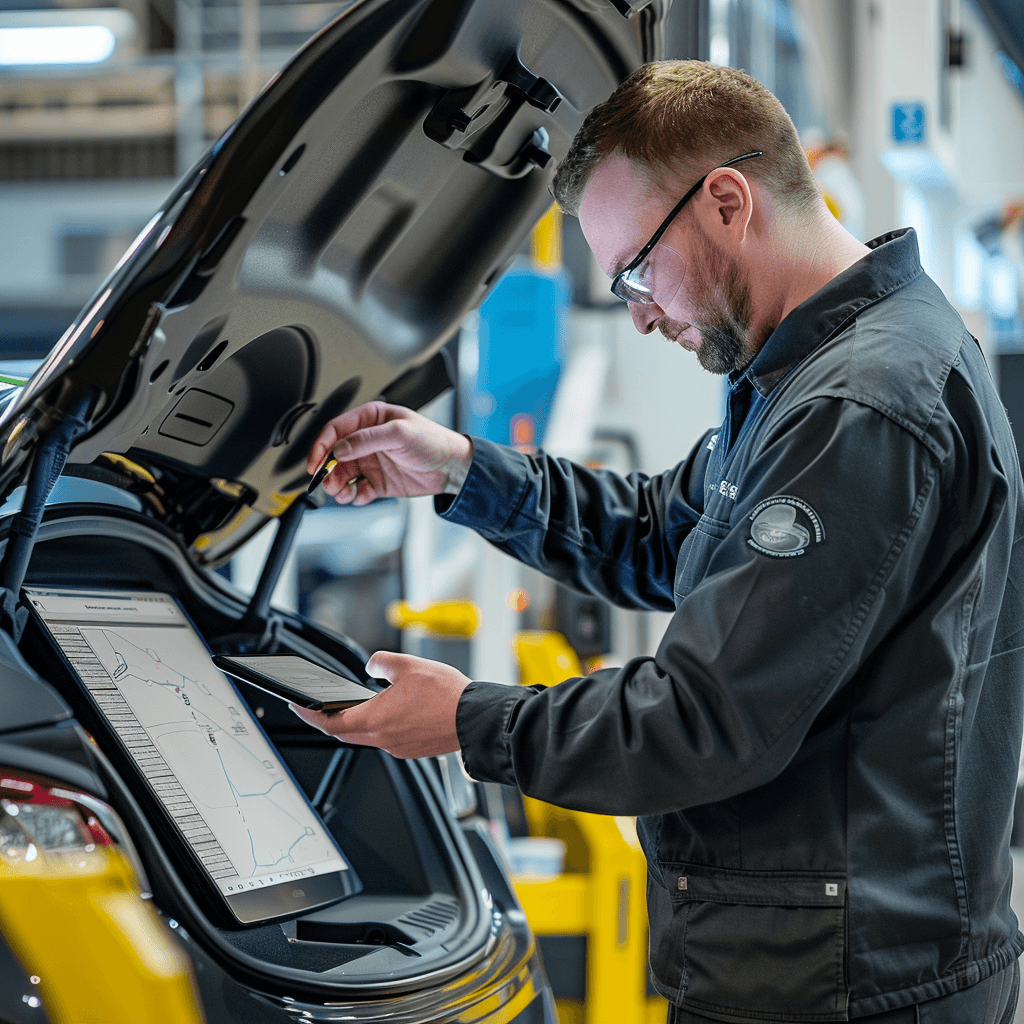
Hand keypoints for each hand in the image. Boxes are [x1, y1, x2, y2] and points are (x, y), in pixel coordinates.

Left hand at [288, 650, 469, 757]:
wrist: (475, 718)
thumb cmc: (447, 696)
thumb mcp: (408, 665)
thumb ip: (382, 661)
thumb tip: (371, 664)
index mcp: (375, 719)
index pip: (330, 722)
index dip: (309, 715)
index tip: (298, 706)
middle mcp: (383, 739)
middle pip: (345, 733)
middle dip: (329, 720)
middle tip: (320, 707)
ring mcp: (398, 747)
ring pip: (366, 737)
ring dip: (356, 723)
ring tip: (357, 704)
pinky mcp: (412, 749)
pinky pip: (386, 739)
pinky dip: (379, 726)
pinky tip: (390, 711)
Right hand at [306, 401, 471, 504]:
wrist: (453, 466)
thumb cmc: (433, 440)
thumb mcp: (400, 432)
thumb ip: (367, 439)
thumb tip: (340, 449)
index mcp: (370, 420)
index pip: (336, 430)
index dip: (321, 445)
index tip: (315, 462)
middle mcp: (367, 441)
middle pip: (334, 456)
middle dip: (327, 471)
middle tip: (328, 483)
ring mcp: (371, 462)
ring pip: (342, 475)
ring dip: (338, 486)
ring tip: (343, 493)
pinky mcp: (377, 482)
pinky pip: (357, 490)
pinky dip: (355, 495)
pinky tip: (361, 495)